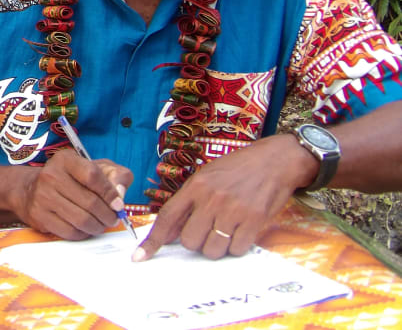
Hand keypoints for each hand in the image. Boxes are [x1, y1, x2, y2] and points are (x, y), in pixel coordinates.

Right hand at [15, 149, 132, 239]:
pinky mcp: (39, 216)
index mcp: (66, 159)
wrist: (30, 189)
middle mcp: (51, 175)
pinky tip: (86, 228)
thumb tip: (120, 195)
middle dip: (108, 215)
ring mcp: (42, 196)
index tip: (118, 204)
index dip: (110, 193)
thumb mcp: (94, 167)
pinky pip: (69, 232)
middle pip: (90, 202)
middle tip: (113, 219)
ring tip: (101, 224)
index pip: (93, 176)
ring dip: (97, 226)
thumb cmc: (70, 179)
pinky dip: (83, 233)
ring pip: (81, 219)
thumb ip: (115, 175)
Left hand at [133, 134, 315, 261]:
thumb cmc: (238, 168)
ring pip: (212, 250)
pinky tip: (242, 229)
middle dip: (196, 241)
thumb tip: (170, 232)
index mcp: (195, 186)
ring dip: (217, 246)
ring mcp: (232, 210)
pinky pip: (236, 249)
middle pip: (189, 241)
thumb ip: (188, 202)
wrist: (275, 160)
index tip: (140, 256)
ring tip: (226, 228)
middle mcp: (210, 199)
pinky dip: (237, 246)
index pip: (167, 218)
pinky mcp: (254, 221)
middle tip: (208, 228)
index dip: (153, 240)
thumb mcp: (207, 177)